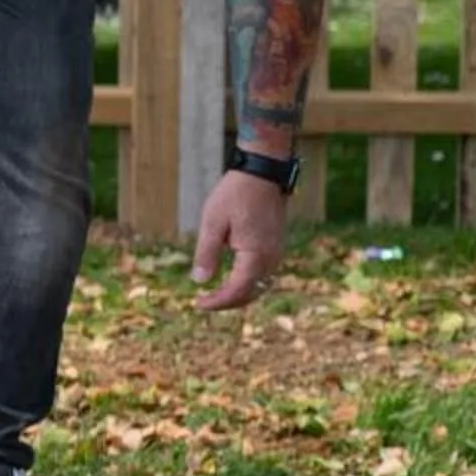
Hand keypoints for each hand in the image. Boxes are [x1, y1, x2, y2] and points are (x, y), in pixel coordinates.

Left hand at [189, 171, 289, 310]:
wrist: (263, 171)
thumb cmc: (235, 194)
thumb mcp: (213, 222)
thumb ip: (206, 253)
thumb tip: (200, 281)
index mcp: (256, 255)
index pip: (237, 290)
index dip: (218, 301)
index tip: (198, 304)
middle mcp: (271, 258)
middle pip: (251, 293)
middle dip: (227, 302)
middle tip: (203, 303)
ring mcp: (277, 252)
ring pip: (260, 285)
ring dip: (239, 295)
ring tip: (215, 296)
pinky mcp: (276, 245)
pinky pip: (265, 274)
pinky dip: (249, 283)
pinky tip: (232, 281)